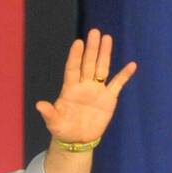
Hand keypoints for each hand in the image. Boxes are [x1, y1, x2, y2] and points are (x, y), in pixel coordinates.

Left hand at [35, 28, 136, 143]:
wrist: (77, 140)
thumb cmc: (63, 130)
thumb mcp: (54, 123)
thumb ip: (49, 113)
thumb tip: (39, 105)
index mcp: (70, 89)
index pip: (73, 69)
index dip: (75, 56)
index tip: (78, 43)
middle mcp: (84, 86)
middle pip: (88, 64)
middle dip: (92, 49)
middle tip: (94, 32)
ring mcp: (97, 91)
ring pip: (102, 68)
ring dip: (105, 54)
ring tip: (107, 38)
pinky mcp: (109, 99)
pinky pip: (118, 84)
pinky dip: (125, 75)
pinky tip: (132, 65)